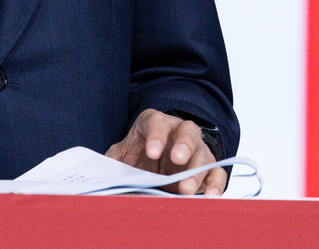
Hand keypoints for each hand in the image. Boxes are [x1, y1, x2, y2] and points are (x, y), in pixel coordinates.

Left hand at [105, 109, 224, 195]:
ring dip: (197, 171)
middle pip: (187, 132)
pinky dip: (216, 184)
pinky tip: (211, 196)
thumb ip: (113, 161)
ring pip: (203, 154)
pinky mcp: (207, 168)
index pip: (157, 123)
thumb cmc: (137, 156)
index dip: (156, 135)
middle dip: (183, 145)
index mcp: (155, 123)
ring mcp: (196, 149)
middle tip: (177, 160)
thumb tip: (102, 174)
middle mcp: (179, 132)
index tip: (151, 152)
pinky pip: (217, 173)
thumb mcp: (121, 155)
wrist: (152, 164)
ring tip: (186, 190)